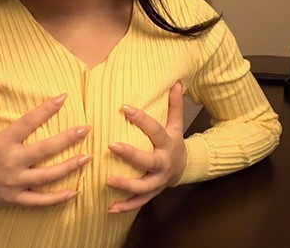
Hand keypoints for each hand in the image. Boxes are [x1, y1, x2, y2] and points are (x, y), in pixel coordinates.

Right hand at [0, 79, 91, 205]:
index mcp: (2, 142)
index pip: (28, 122)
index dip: (46, 109)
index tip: (63, 97)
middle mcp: (11, 162)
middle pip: (44, 150)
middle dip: (68, 139)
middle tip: (86, 129)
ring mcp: (14, 182)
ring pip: (47, 176)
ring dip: (69, 167)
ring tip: (87, 158)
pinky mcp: (14, 198)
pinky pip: (39, 201)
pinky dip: (57, 199)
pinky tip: (74, 192)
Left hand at [106, 82, 186, 212]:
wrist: (183, 168)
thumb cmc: (173, 142)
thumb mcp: (176, 124)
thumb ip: (174, 105)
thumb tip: (177, 82)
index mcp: (168, 144)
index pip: (155, 130)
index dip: (141, 118)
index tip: (124, 107)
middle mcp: (164, 164)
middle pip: (149, 161)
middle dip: (131, 154)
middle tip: (111, 145)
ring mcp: (158, 181)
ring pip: (144, 186)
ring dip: (126, 185)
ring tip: (107, 180)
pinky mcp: (152, 194)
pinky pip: (138, 202)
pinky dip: (125, 206)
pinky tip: (109, 207)